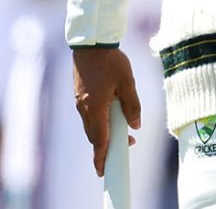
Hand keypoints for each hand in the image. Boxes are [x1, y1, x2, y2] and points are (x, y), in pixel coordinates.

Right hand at [72, 48, 140, 176]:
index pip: (99, 140)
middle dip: (107, 145)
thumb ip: (133, 106)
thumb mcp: (128, 82)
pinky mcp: (80, 96)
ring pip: (92, 126)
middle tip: (127, 146)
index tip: (103, 171)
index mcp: (95, 108)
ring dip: (104, 133)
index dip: (102, 157)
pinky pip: (89, 116)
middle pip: (95, 135)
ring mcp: (80, 102)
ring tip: (124, 131)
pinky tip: (111, 116)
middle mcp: (84, 108)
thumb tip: (136, 126)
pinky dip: (99, 122)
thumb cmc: (111, 61)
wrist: (91, 44)